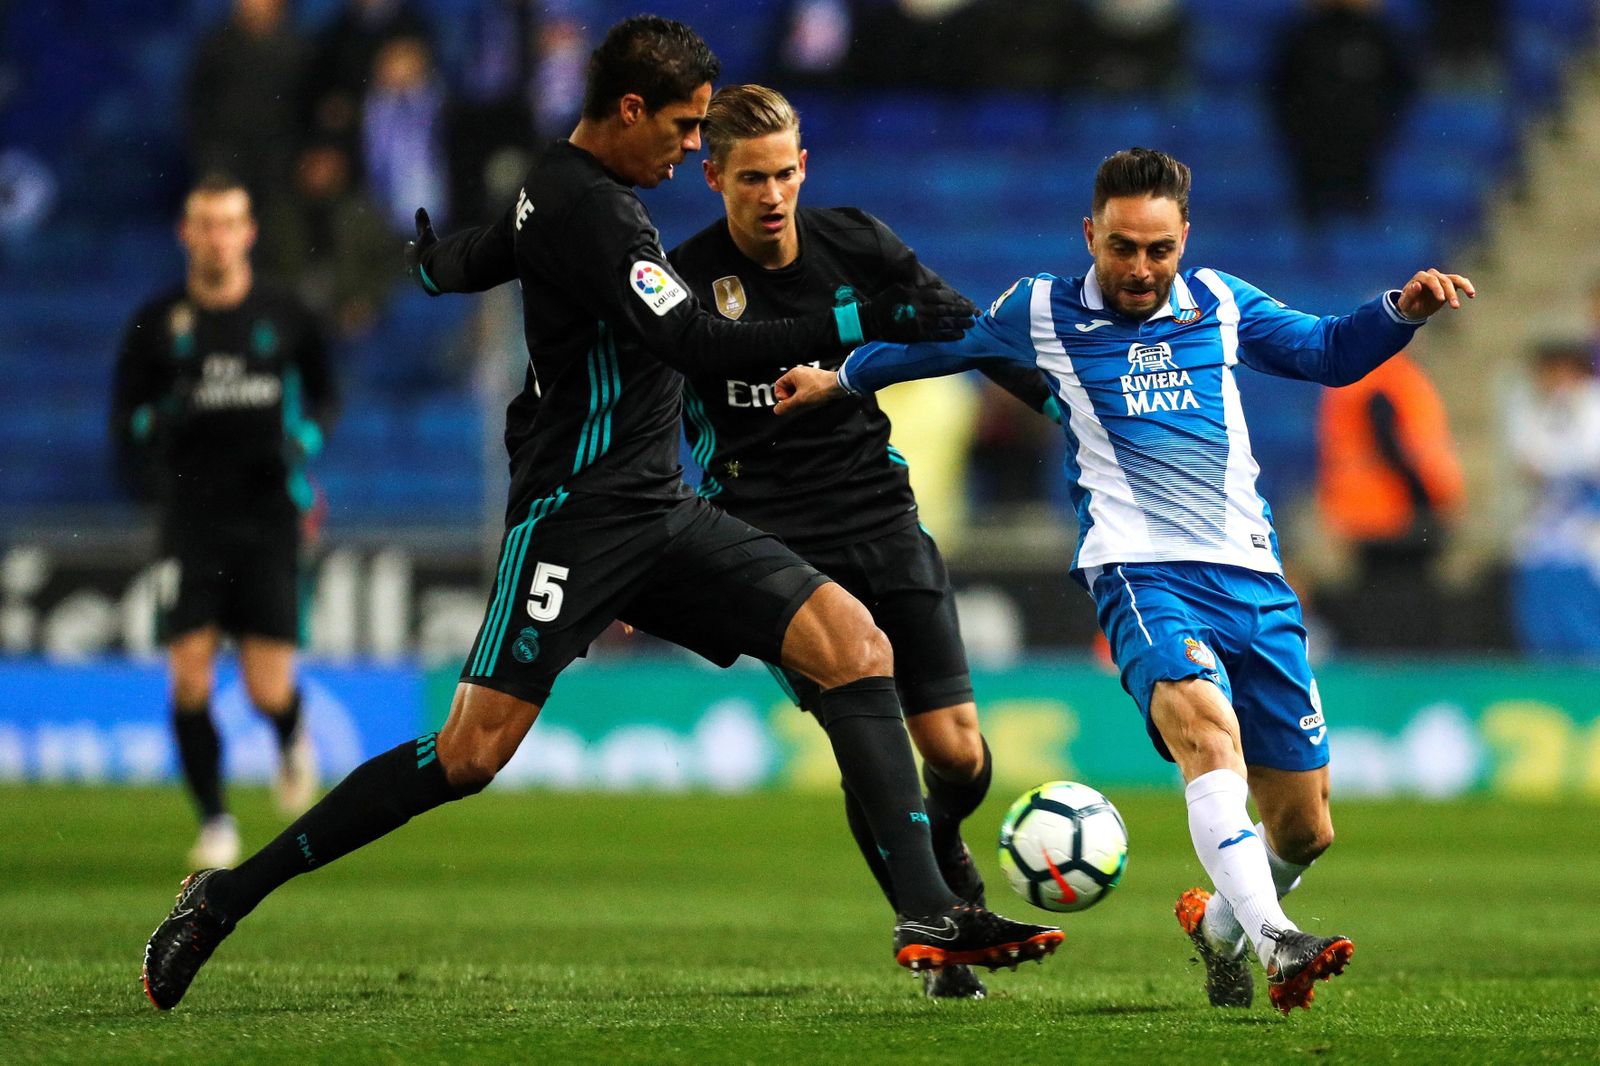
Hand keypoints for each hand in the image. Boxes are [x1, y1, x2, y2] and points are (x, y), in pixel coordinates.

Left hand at [405, 207, 439, 294]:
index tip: (410, 245)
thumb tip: (420, 208)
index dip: (410, 247)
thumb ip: (423, 223)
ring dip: (422, 275)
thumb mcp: (426, 235)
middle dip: (413, 265)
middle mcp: (413, 269)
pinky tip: (436, 286)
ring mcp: (420, 280)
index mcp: (411, 255)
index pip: (409, 250)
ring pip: (419, 278)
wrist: (436, 271)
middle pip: (410, 267)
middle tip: (415, 264)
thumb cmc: (430, 251)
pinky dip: (432, 285)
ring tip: (428, 275)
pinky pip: (430, 287)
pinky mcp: (429, 288)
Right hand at [774, 366, 845, 415]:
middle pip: (787, 388)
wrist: (839, 385)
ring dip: (799, 397)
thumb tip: (776, 410)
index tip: (789, 402)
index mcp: (793, 373)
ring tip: (807, 402)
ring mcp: (808, 376)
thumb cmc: (820, 389)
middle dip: (790, 397)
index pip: (778, 385)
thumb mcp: (800, 400)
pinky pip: (805, 389)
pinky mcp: (815, 380)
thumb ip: (786, 406)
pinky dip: (806, 395)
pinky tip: (813, 399)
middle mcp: (800, 372)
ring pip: (797, 389)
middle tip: (798, 404)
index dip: (781, 396)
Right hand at [858, 283, 977, 342]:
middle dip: (961, 311)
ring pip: (944, 322)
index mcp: (915, 295)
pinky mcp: (917, 336)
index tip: (964, 301)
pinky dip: (950, 335)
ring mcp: (918, 323)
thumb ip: (917, 286)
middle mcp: (919, 308)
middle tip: (973, 314)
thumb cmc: (885, 303)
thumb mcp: (899, 288)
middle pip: (946, 309)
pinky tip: (960, 335)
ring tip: (971, 324)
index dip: (955, 299)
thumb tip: (936, 285)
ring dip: (959, 323)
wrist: (871, 322)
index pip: (941, 295)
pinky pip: (937, 336)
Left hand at [1395, 268, 1475, 319]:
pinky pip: (1459, 281)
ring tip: (1471, 294)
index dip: (1437, 288)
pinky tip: (1471, 294)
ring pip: (1454, 278)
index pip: (1430, 279)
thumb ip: (1409, 295)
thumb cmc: (1408, 305)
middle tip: (1455, 306)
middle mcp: (1431, 275)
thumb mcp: (1405, 304)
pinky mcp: (1448, 283)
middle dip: (1450, 292)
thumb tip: (1417, 285)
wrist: (1413, 308)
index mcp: (1420, 278)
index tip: (1441, 299)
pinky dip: (1466, 285)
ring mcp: (1441, 278)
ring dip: (1464, 286)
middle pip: (1443, 280)